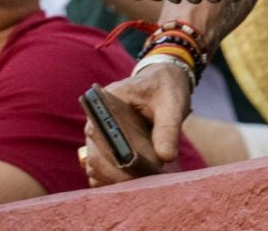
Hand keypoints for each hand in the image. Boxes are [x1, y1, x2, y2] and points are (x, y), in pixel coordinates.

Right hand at [79, 61, 190, 185]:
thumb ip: (168, 128)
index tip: (131, 169)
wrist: (164, 81)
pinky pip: (104, 168)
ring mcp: (99, 136)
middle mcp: (96, 121)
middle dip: (115, 173)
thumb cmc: (166, 88)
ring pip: (97, 165)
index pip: (97, 132)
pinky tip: (132, 185)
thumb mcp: (172, 103)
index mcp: (106, 102)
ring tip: (138, 186)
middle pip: (95, 154)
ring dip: (114, 178)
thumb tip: (165, 157)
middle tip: (140, 184)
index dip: (110, 154)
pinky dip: (115, 178)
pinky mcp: (107, 147)